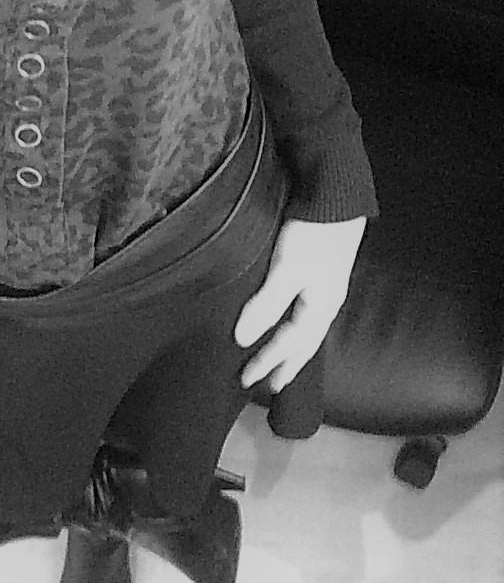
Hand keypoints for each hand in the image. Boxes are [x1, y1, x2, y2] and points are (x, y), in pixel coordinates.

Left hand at [234, 215, 366, 391]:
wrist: (338, 197)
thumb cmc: (314, 233)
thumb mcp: (288, 270)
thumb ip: (267, 304)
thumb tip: (244, 339)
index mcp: (320, 307)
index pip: (289, 344)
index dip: (267, 362)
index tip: (246, 379)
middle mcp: (326, 302)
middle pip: (304, 343)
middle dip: (286, 364)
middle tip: (269, 386)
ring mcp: (325, 287)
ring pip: (306, 329)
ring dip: (291, 348)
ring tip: (279, 362)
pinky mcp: (320, 272)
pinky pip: (306, 312)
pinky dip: (295, 327)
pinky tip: (289, 323)